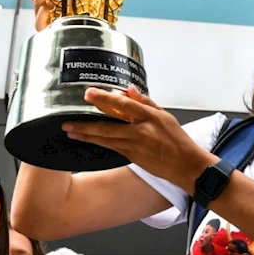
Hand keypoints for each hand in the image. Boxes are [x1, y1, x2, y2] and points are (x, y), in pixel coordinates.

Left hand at [62, 86, 215, 187]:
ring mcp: (135, 146)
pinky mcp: (132, 157)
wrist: (185, 165)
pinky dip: (98, 143)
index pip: (123, 104)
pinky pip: (111, 148)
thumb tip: (130, 89)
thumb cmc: (177, 140)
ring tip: (70, 131)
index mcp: (150, 117)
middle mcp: (140, 131)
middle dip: (86, 123)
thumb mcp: (165, 116)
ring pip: (106, 139)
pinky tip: (86, 140)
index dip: (104, 99)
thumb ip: (146, 102)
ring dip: (86, 135)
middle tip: (67, 120)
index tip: (89, 94)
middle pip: (108, 125)